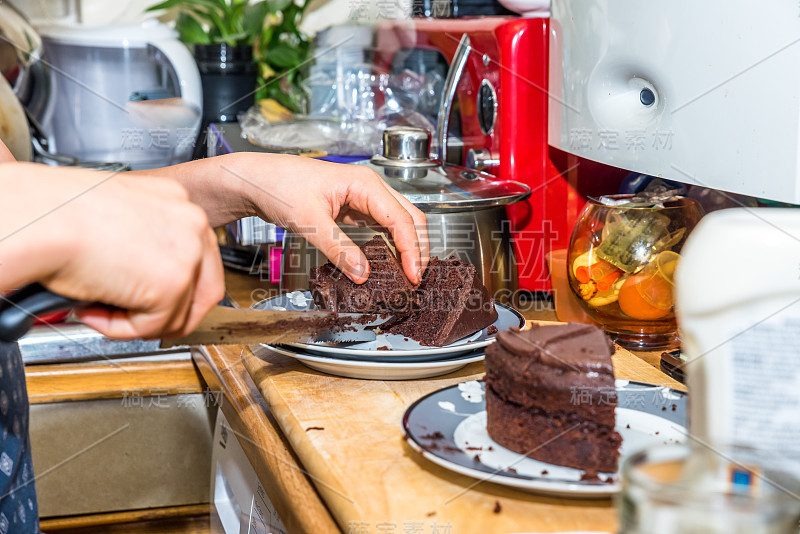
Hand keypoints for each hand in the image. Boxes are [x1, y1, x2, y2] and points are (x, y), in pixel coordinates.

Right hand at [0, 163, 223, 338]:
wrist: (40, 218)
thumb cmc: (57, 214)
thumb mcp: (116, 219)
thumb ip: (142, 244)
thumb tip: (144, 273)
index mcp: (176, 202)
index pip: (198, 257)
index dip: (174, 288)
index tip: (145, 298)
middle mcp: (191, 222)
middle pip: (205, 290)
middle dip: (168, 315)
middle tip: (131, 319)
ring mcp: (188, 253)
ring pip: (180, 314)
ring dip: (138, 322)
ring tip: (97, 306)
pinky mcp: (173, 283)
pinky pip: (152, 327)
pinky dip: (119, 328)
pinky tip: (91, 307)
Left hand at [157, 153, 429, 284]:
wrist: (257, 179)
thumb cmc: (279, 187)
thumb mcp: (309, 222)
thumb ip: (339, 249)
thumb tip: (363, 274)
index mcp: (365, 184)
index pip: (401, 220)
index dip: (411, 250)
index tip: (413, 275)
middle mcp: (369, 187)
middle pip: (409, 217)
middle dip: (417, 248)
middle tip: (416, 278)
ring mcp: (363, 197)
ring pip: (399, 221)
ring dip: (407, 246)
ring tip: (407, 273)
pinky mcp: (353, 208)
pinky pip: (382, 226)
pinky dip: (390, 244)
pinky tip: (388, 262)